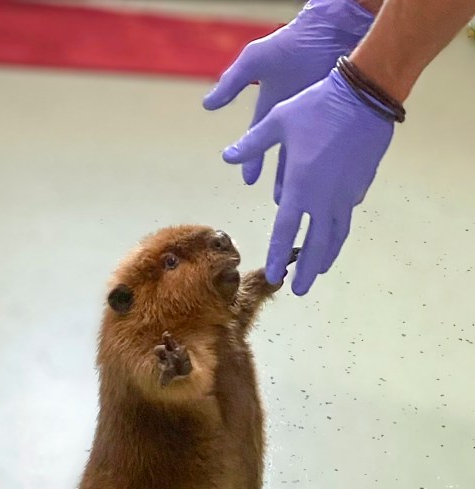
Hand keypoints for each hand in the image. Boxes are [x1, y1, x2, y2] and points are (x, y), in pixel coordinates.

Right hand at [203, 0, 373, 184]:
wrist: (332, 29)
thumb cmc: (293, 42)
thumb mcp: (255, 61)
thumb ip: (231, 83)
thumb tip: (207, 105)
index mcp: (272, 108)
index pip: (258, 142)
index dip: (252, 161)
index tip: (249, 181)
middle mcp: (293, 117)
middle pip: (285, 156)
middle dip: (282, 178)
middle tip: (281, 201)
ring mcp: (316, 119)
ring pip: (309, 157)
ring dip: (306, 179)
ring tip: (306, 199)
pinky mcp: (337, 118)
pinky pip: (333, 147)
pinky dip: (333, 165)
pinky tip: (334, 181)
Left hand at [221, 68, 393, 294]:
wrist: (364, 95)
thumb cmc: (317, 106)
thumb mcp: (277, 121)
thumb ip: (251, 144)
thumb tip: (227, 156)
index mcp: (300, 187)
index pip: (285, 230)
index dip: (277, 255)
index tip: (273, 275)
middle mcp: (323, 199)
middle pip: (315, 245)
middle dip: (306, 270)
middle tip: (299, 290)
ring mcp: (345, 195)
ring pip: (336, 236)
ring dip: (325, 257)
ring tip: (318, 272)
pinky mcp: (360, 186)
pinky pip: (347, 215)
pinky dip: (338, 230)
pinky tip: (334, 235)